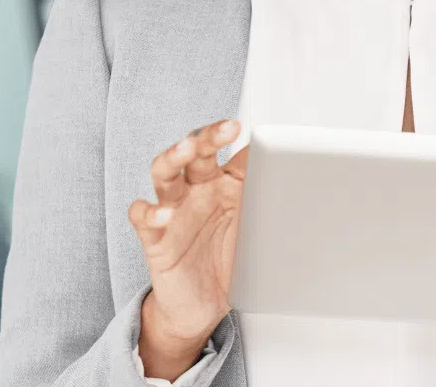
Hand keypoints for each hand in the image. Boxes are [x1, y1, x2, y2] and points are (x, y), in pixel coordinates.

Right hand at [127, 119, 247, 346]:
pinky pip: (142, 217)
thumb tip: (293, 177)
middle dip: (209, 136)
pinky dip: (150, 212)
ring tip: (187, 149)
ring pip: (165, 172)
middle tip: (227, 128)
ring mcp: (173, 209)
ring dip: (174, 157)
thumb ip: (267, 202)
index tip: (252, 129)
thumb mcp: (254, 229)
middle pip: (197, 151)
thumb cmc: (230, 260)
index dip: (238, 138)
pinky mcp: (154, 237)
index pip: (228, 150)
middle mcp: (197, 188)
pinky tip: (164, 214)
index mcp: (223, 181)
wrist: (203, 306)